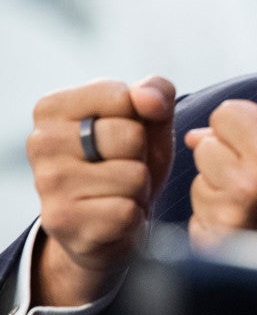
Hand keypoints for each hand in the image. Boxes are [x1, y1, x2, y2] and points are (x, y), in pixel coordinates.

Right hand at [26, 76, 175, 305]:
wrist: (111, 222)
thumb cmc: (128, 161)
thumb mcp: (150, 119)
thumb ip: (157, 91)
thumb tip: (146, 99)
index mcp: (53, 107)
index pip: (123, 97)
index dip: (140, 119)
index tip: (122, 134)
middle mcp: (41, 142)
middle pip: (130, 136)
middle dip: (141, 155)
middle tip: (122, 167)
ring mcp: (47, 183)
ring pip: (133, 176)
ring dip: (139, 187)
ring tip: (118, 191)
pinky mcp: (61, 222)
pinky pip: (127, 211)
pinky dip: (133, 215)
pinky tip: (113, 216)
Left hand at [184, 100, 256, 250]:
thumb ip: (255, 125)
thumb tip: (195, 135)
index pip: (225, 114)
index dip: (240, 122)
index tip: (253, 137)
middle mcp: (248, 186)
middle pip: (205, 146)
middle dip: (227, 153)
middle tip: (254, 170)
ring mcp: (227, 218)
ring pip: (198, 179)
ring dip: (219, 185)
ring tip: (250, 197)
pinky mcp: (213, 242)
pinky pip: (196, 212)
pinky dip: (215, 213)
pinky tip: (242, 217)